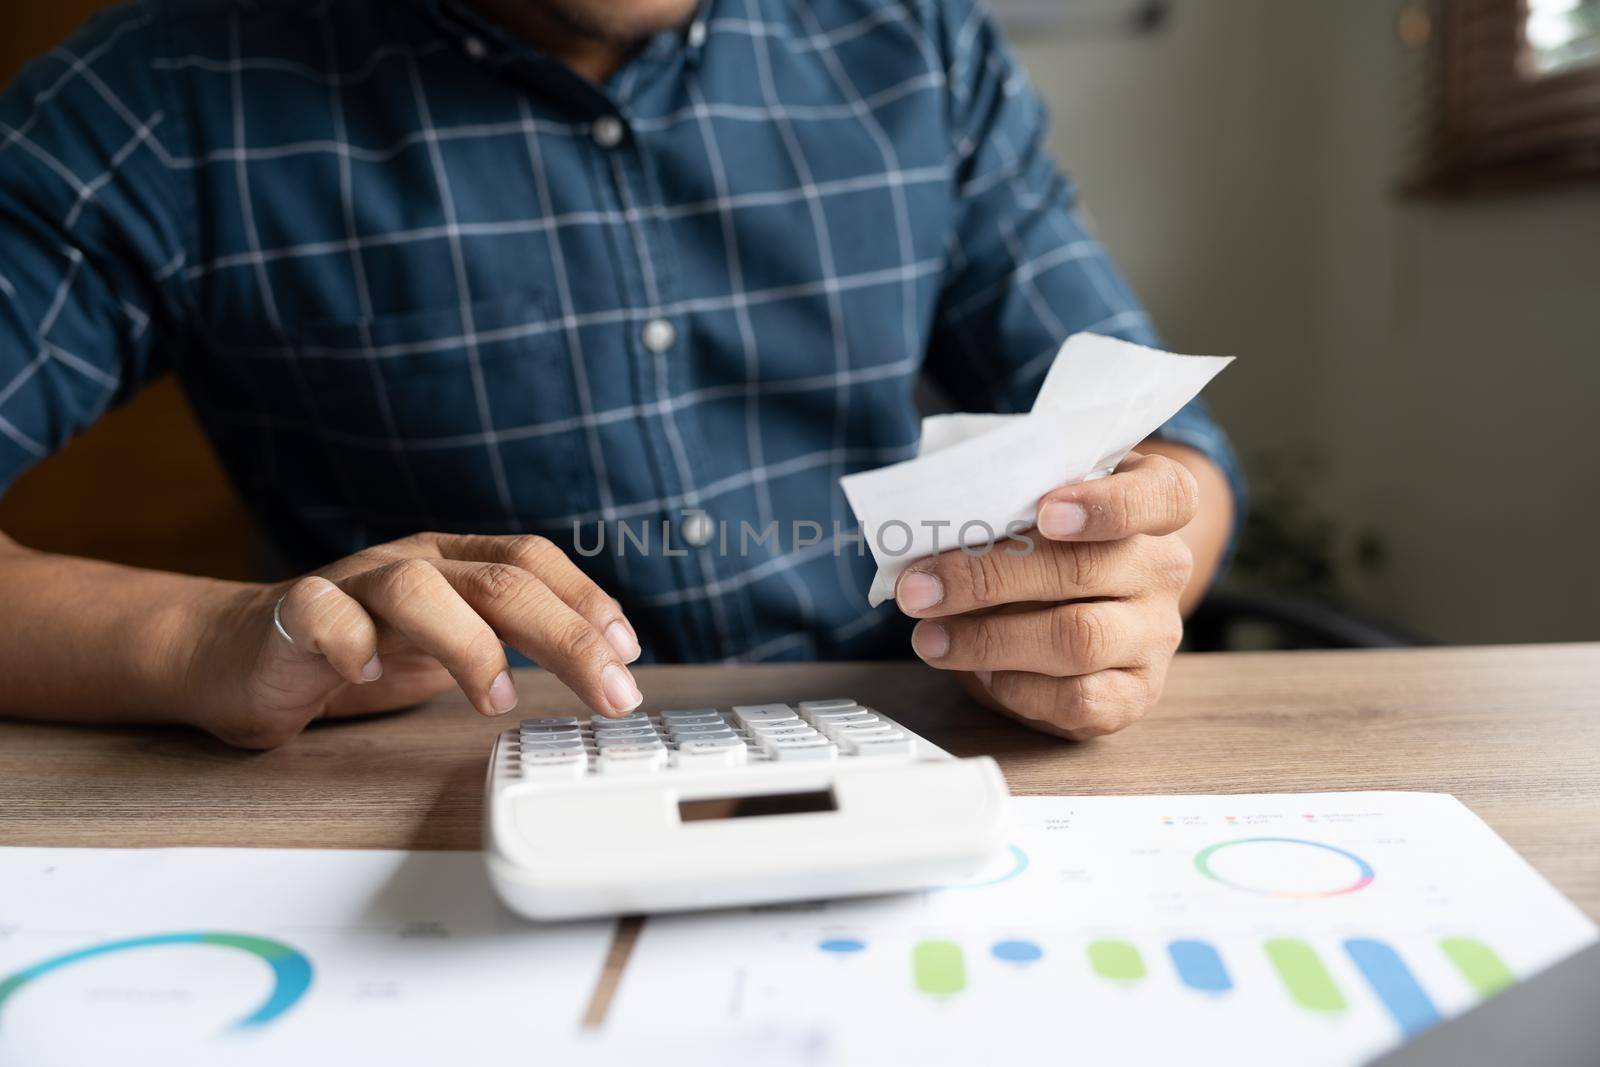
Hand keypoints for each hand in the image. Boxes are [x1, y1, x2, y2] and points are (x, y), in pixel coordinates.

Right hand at [180, 533, 641, 747]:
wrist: (238, 655)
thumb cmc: (355, 651)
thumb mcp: (446, 642)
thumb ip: (508, 639)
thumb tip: (600, 667)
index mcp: (451, 563)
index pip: (532, 560)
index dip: (585, 599)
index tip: (629, 650)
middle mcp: (410, 563)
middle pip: (499, 579)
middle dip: (566, 635)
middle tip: (612, 691)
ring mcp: (351, 585)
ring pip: (419, 588)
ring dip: (470, 643)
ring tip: (498, 697)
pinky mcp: (292, 616)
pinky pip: (322, 614)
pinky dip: (350, 640)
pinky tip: (370, 673)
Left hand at [895, 452, 1196, 738]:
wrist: (1076, 618)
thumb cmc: (1046, 548)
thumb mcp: (1034, 509)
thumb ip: (1007, 507)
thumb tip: (931, 531)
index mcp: (1153, 502)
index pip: (1164, 495)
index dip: (1107, 505)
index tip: (1044, 513)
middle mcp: (1163, 567)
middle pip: (1084, 568)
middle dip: (988, 577)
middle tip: (920, 587)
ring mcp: (1155, 634)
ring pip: (1077, 639)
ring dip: (988, 639)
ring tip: (931, 637)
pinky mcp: (1136, 693)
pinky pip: (1078, 698)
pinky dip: (1017, 687)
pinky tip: (981, 673)